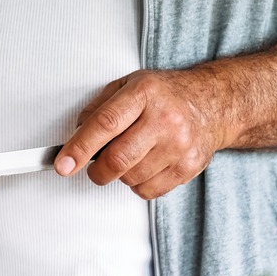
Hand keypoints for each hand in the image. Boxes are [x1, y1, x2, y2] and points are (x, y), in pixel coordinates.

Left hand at [54, 70, 228, 199]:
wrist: (213, 103)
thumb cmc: (166, 95)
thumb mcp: (129, 85)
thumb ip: (98, 108)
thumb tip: (75, 137)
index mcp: (144, 93)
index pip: (105, 124)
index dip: (79, 147)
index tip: (63, 164)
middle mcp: (165, 118)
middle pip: (117, 159)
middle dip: (96, 170)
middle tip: (94, 166)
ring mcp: (180, 144)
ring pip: (130, 178)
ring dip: (120, 174)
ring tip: (132, 155)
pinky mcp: (189, 167)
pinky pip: (148, 191)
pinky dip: (138, 184)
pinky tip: (147, 164)